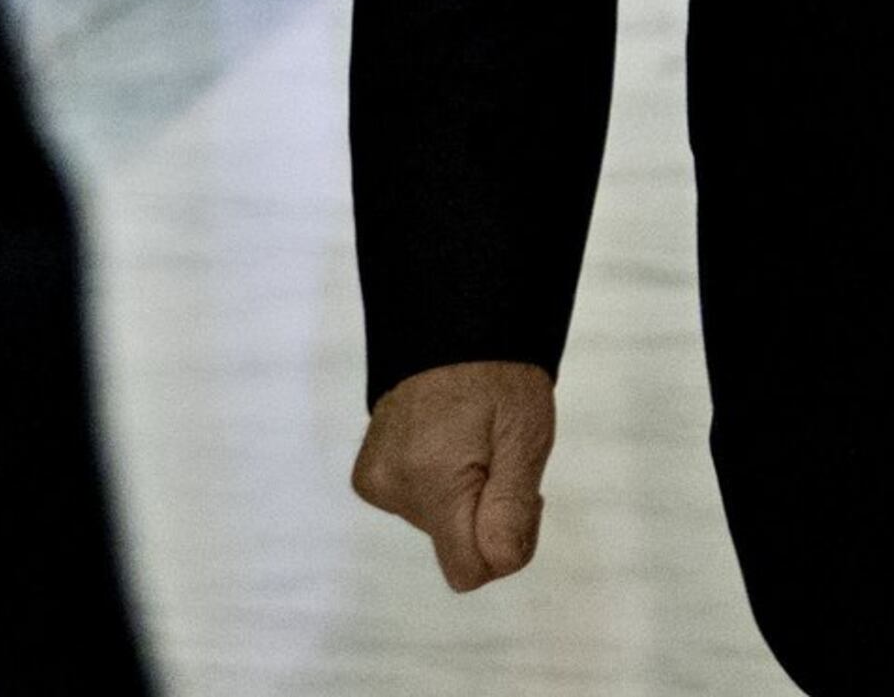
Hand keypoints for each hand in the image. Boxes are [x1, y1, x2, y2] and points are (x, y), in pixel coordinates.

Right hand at [353, 359, 557, 591]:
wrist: (451, 322)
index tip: (521, 497)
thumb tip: (498, 563)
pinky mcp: (368, 474)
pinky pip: (415, 502)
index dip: (504, 545)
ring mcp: (376, 481)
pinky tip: (444, 440)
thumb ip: (513, 510)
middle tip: (500, 452)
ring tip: (471, 438)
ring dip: (463, 494)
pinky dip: (437, 482)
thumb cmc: (497, 376)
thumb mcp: (525, 439)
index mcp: (432, 483)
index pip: (468, 571)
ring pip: (437, 523)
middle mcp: (393, 489)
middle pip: (454, 544)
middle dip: (486, 511)